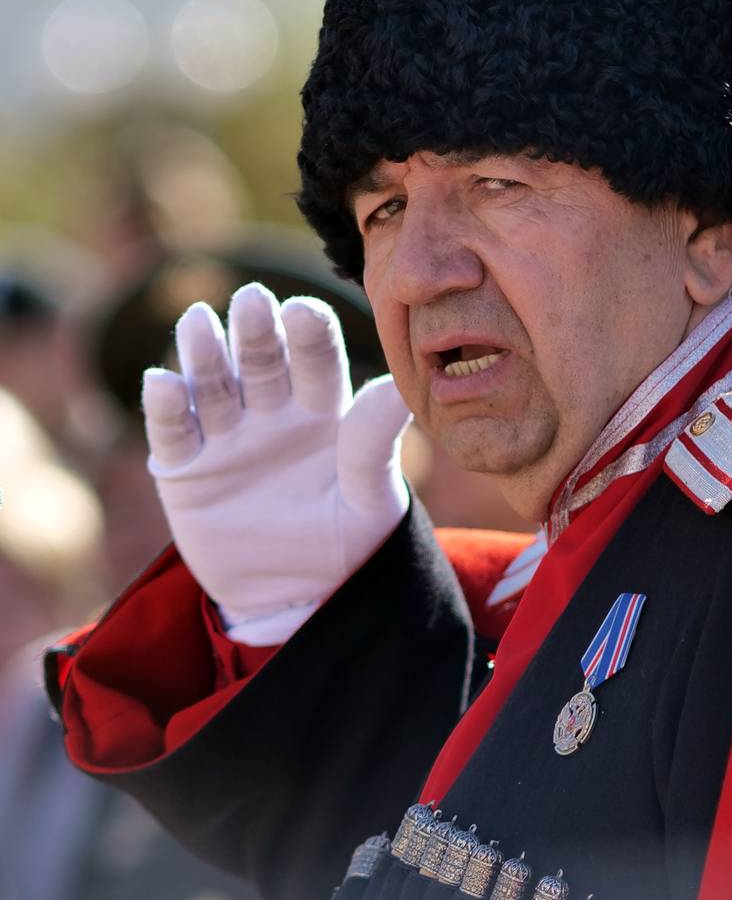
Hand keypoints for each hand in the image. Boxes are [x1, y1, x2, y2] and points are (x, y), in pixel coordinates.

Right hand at [142, 282, 409, 643]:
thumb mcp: (370, 499)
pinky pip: (173, 432)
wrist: (299, 598)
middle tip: (252, 301)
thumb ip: (376, 443)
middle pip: (262, 362)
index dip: (310, 336)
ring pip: (213, 384)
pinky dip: (166, 408)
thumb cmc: (348, 541)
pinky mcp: (184, 468)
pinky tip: (163, 383)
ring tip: (198, 322)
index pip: (317, 363)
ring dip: (204, 353)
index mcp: (324, 410)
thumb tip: (399, 387)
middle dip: (255, 333)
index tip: (305, 312)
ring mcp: (226, 435)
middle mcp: (273, 411)